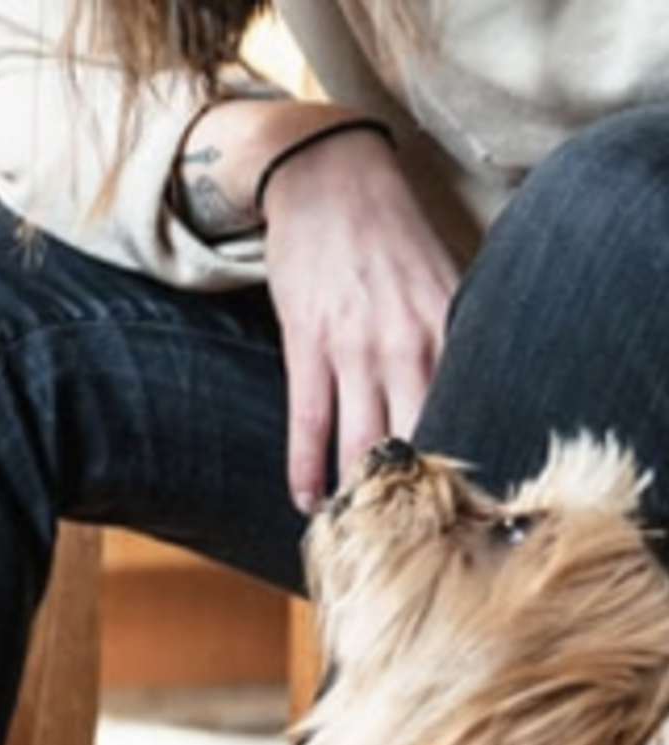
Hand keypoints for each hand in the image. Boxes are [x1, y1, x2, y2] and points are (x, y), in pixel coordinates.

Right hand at [261, 128, 459, 511]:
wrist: (326, 176)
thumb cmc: (385, 232)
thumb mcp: (439, 278)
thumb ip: (453, 337)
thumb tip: (466, 395)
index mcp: (447, 327)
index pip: (462, 411)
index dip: (459, 468)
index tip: (456, 511)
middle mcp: (408, 342)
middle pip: (416, 439)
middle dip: (411, 495)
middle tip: (405, 539)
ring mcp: (355, 347)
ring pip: (360, 443)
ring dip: (355, 494)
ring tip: (355, 528)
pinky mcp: (309, 347)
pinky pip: (309, 425)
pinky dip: (306, 471)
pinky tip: (307, 502)